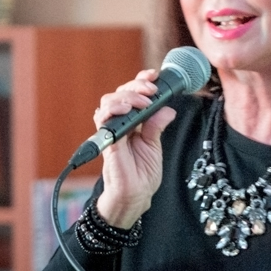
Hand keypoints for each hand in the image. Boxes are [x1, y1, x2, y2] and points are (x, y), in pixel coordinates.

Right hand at [92, 69, 177, 228]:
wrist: (136, 195)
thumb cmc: (143, 172)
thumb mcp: (154, 145)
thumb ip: (157, 125)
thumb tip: (168, 109)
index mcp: (133, 121)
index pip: (133, 93)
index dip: (141, 81)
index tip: (155, 74)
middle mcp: (120, 122)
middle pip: (120, 93)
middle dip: (136, 85)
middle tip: (151, 89)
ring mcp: (112, 130)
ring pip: (109, 101)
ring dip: (127, 95)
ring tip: (143, 101)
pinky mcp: (107, 140)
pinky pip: (102, 119)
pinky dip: (113, 110)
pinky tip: (126, 109)